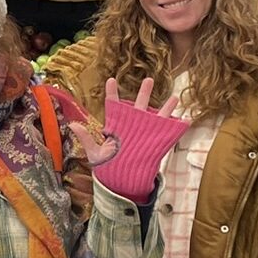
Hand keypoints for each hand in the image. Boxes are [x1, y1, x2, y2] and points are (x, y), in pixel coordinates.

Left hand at [68, 77, 188, 204]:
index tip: (111, 80)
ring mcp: (146, 132)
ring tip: (175, 96)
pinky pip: (169, 133)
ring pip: (157, 116)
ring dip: (167, 106)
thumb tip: (71, 124)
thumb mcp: (95, 152)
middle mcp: (132, 125)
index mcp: (116, 125)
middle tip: (149, 79)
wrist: (122, 179)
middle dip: (144, 92)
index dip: (112, 92)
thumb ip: (86, 138)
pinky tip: (186, 119)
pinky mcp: (156, 142)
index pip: (113, 105)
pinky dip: (178, 127)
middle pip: (138, 105)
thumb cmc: (108, 165)